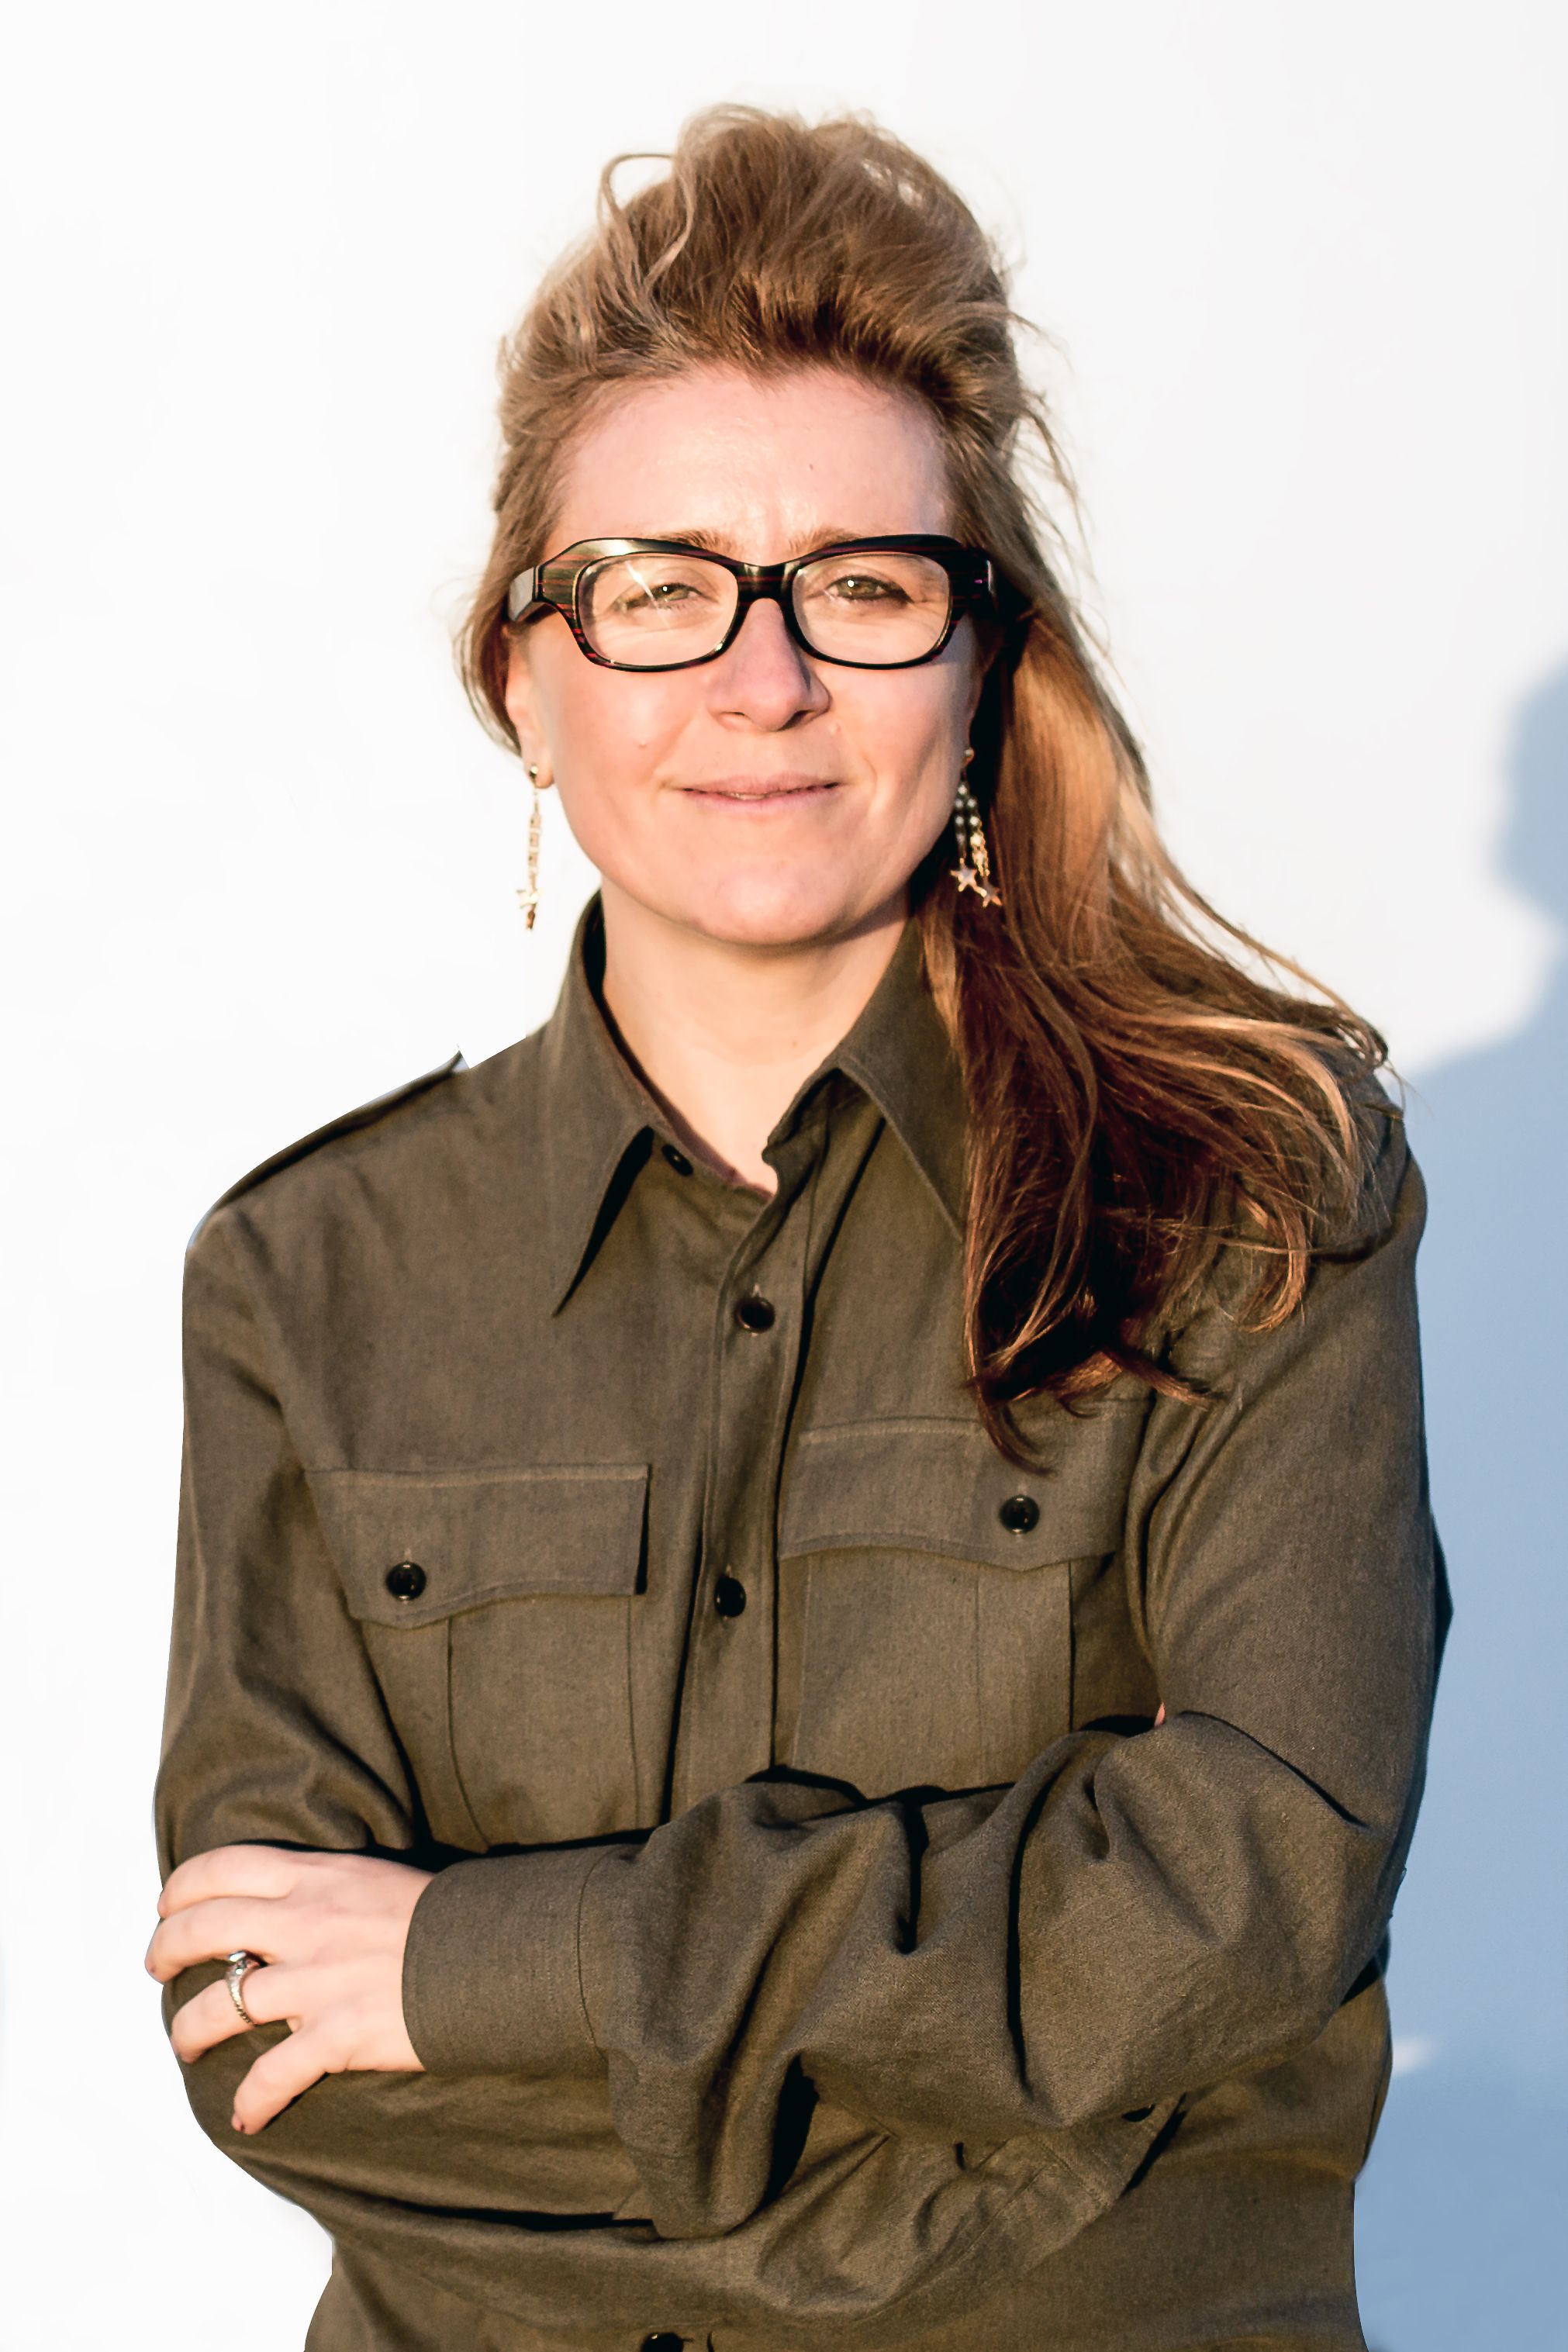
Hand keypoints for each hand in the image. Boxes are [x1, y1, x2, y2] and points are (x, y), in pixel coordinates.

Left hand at [145, 1845, 431, 2132]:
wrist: (500, 1952)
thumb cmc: (447, 1917)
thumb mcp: (377, 1879)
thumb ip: (326, 1889)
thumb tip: (290, 1906)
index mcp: (317, 1877)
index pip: (223, 1868)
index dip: (182, 1889)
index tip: (168, 1909)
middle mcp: (306, 1923)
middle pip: (203, 1930)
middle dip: (165, 1952)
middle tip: (158, 1970)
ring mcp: (317, 1981)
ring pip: (219, 2006)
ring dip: (188, 2031)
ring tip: (185, 2043)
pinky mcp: (337, 2034)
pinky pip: (270, 2076)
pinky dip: (250, 2102)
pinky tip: (247, 2116)